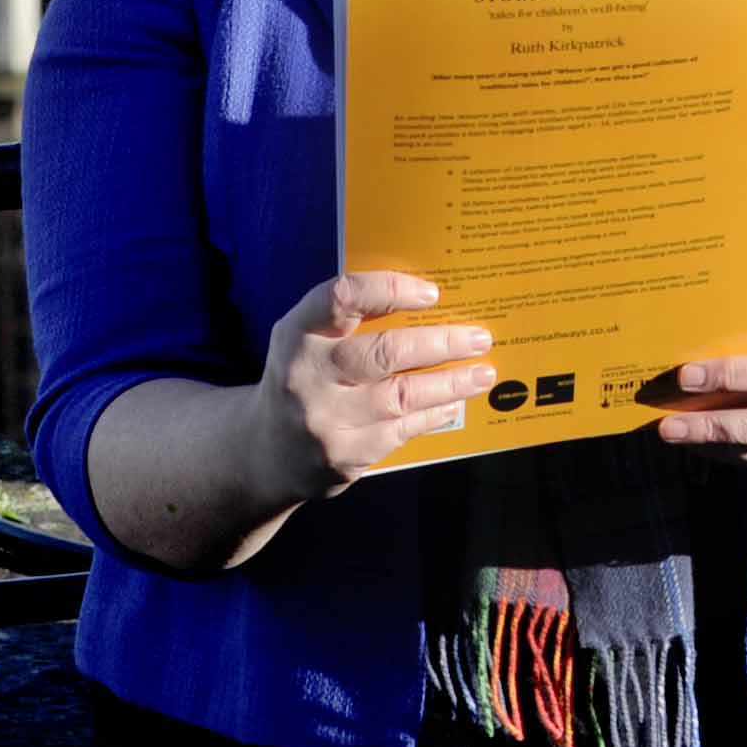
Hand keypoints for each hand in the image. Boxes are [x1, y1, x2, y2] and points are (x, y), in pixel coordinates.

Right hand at [249, 273, 493, 504]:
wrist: (262, 452)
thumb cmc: (303, 376)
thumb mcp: (309, 339)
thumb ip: (353, 319)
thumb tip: (433, 302)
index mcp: (297, 334)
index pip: (343, 297)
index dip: (391, 289)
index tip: (432, 293)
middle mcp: (306, 377)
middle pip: (386, 352)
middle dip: (442, 343)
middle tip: (479, 337)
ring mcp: (324, 422)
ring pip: (402, 396)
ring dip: (451, 383)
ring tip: (483, 372)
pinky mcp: (342, 458)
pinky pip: (401, 430)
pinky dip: (433, 413)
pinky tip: (453, 403)